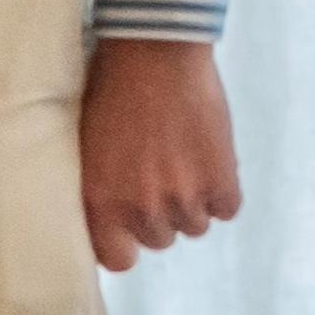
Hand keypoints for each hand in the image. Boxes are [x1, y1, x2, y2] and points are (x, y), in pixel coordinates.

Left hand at [80, 37, 241, 271]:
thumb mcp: (86, 148)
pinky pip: (227, 209)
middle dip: (159, 215)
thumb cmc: (109, 90)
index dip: (125, 244)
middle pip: (160, 239)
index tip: (127, 229)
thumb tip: (110, 216)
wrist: (154, 54)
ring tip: (182, 165)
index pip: (118, 260)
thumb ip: (99, 188)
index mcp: (100, 203)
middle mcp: (142, 210)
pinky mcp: (222, 180)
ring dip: (191, 203)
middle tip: (157, 179)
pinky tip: (209, 163)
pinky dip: (222, 192)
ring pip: (195, 226)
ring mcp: (185, 198)